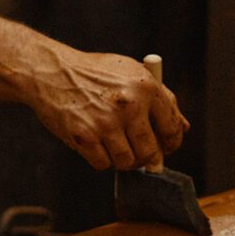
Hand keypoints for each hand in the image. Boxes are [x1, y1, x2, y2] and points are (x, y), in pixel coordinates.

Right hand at [29, 51, 189, 169]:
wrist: (51, 71)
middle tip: (139, 155)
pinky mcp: (84, 137)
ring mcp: (105, 123)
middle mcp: (129, 105)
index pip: (171, 127)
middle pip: (150, 152)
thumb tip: (183, 126)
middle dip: (147, 158)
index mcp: (145, 87)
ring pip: (127, 162)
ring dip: (122, 160)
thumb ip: (160, 98)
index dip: (171, 143)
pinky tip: (96, 145)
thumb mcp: (130, 73)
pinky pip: (102, 164)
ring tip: (114, 145)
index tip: (166, 148)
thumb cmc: (93, 72)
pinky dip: (101, 160)